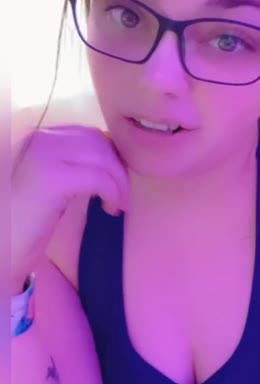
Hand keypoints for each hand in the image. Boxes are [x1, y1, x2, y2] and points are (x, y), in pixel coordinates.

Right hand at [11, 125, 129, 290]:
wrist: (1, 249)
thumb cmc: (22, 224)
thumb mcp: (48, 184)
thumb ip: (70, 165)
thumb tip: (110, 158)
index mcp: (36, 137)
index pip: (87, 134)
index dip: (109, 156)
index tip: (117, 181)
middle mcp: (38, 138)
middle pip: (98, 140)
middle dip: (117, 166)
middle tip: (122, 194)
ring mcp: (43, 154)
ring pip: (103, 156)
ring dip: (119, 181)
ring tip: (118, 205)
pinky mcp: (52, 177)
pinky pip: (99, 177)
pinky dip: (113, 192)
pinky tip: (110, 209)